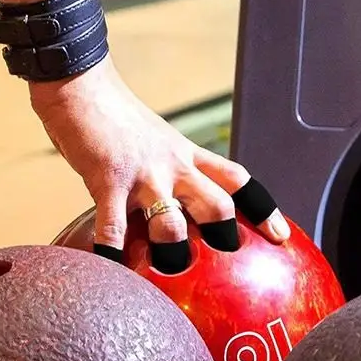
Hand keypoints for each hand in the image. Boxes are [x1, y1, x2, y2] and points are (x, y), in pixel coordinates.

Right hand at [30, 57, 290, 263]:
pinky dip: (112, 253)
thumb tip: (177, 207)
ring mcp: (142, 175)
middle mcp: (173, 165)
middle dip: (224, 238)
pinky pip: (113, 226)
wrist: (80, 85)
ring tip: (165, 275)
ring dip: (170, 254)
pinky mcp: (108, 181)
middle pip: (217, 205)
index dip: (262, 208)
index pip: (237, 179)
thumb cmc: (113, 117)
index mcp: (187, 154)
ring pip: (171, 223)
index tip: (280, 236)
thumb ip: (170, 170)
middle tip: (222, 265)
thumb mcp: (156, 141)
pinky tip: (110, 270)